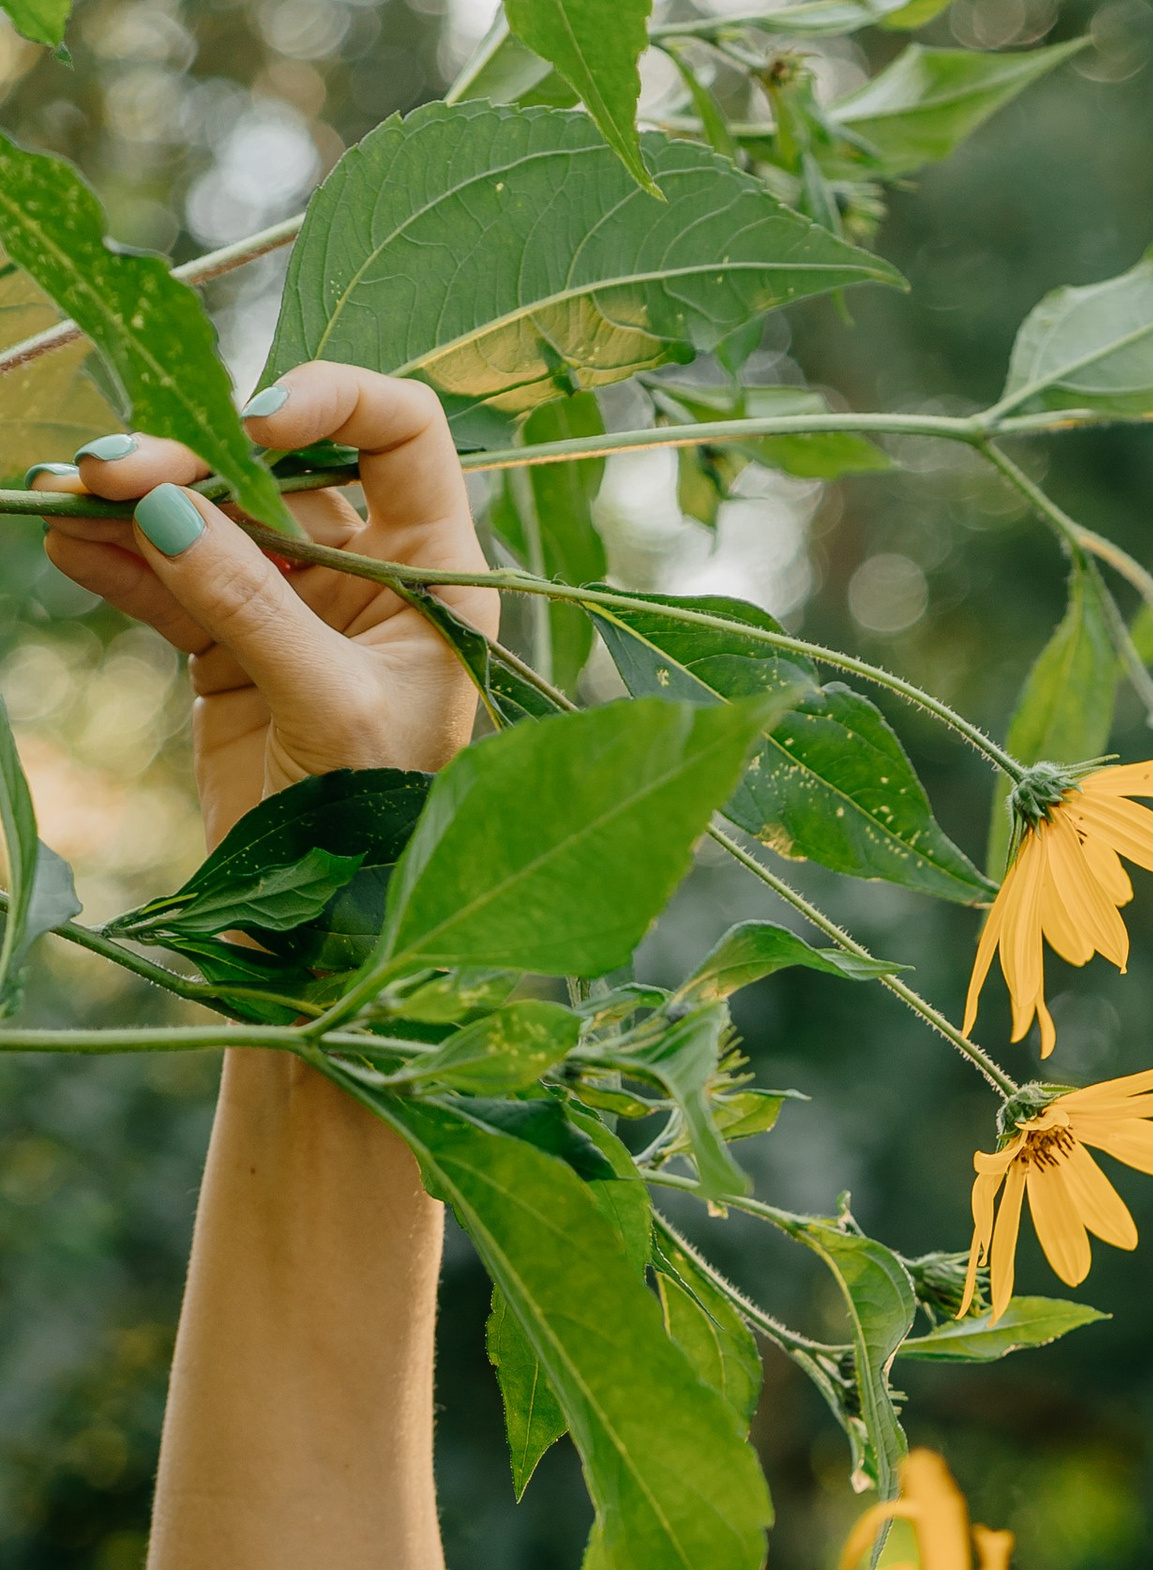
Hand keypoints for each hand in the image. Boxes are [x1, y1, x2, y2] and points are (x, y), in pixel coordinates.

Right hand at [40, 364, 501, 852]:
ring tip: (64, 495)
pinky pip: (170, 583)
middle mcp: (372, 575)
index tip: (251, 421)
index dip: (332, 399)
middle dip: (191, 461)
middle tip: (109, 470)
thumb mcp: (331, 712)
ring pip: (211, 522)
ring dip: (136, 504)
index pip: (400, 432)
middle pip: (275, 471)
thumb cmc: (378, 827)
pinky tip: (70, 543)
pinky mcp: (234, 649)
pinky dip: (119, 562)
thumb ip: (253, 607)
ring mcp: (298, 607)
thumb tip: (165, 512)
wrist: (334, 934)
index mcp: (437, 575)